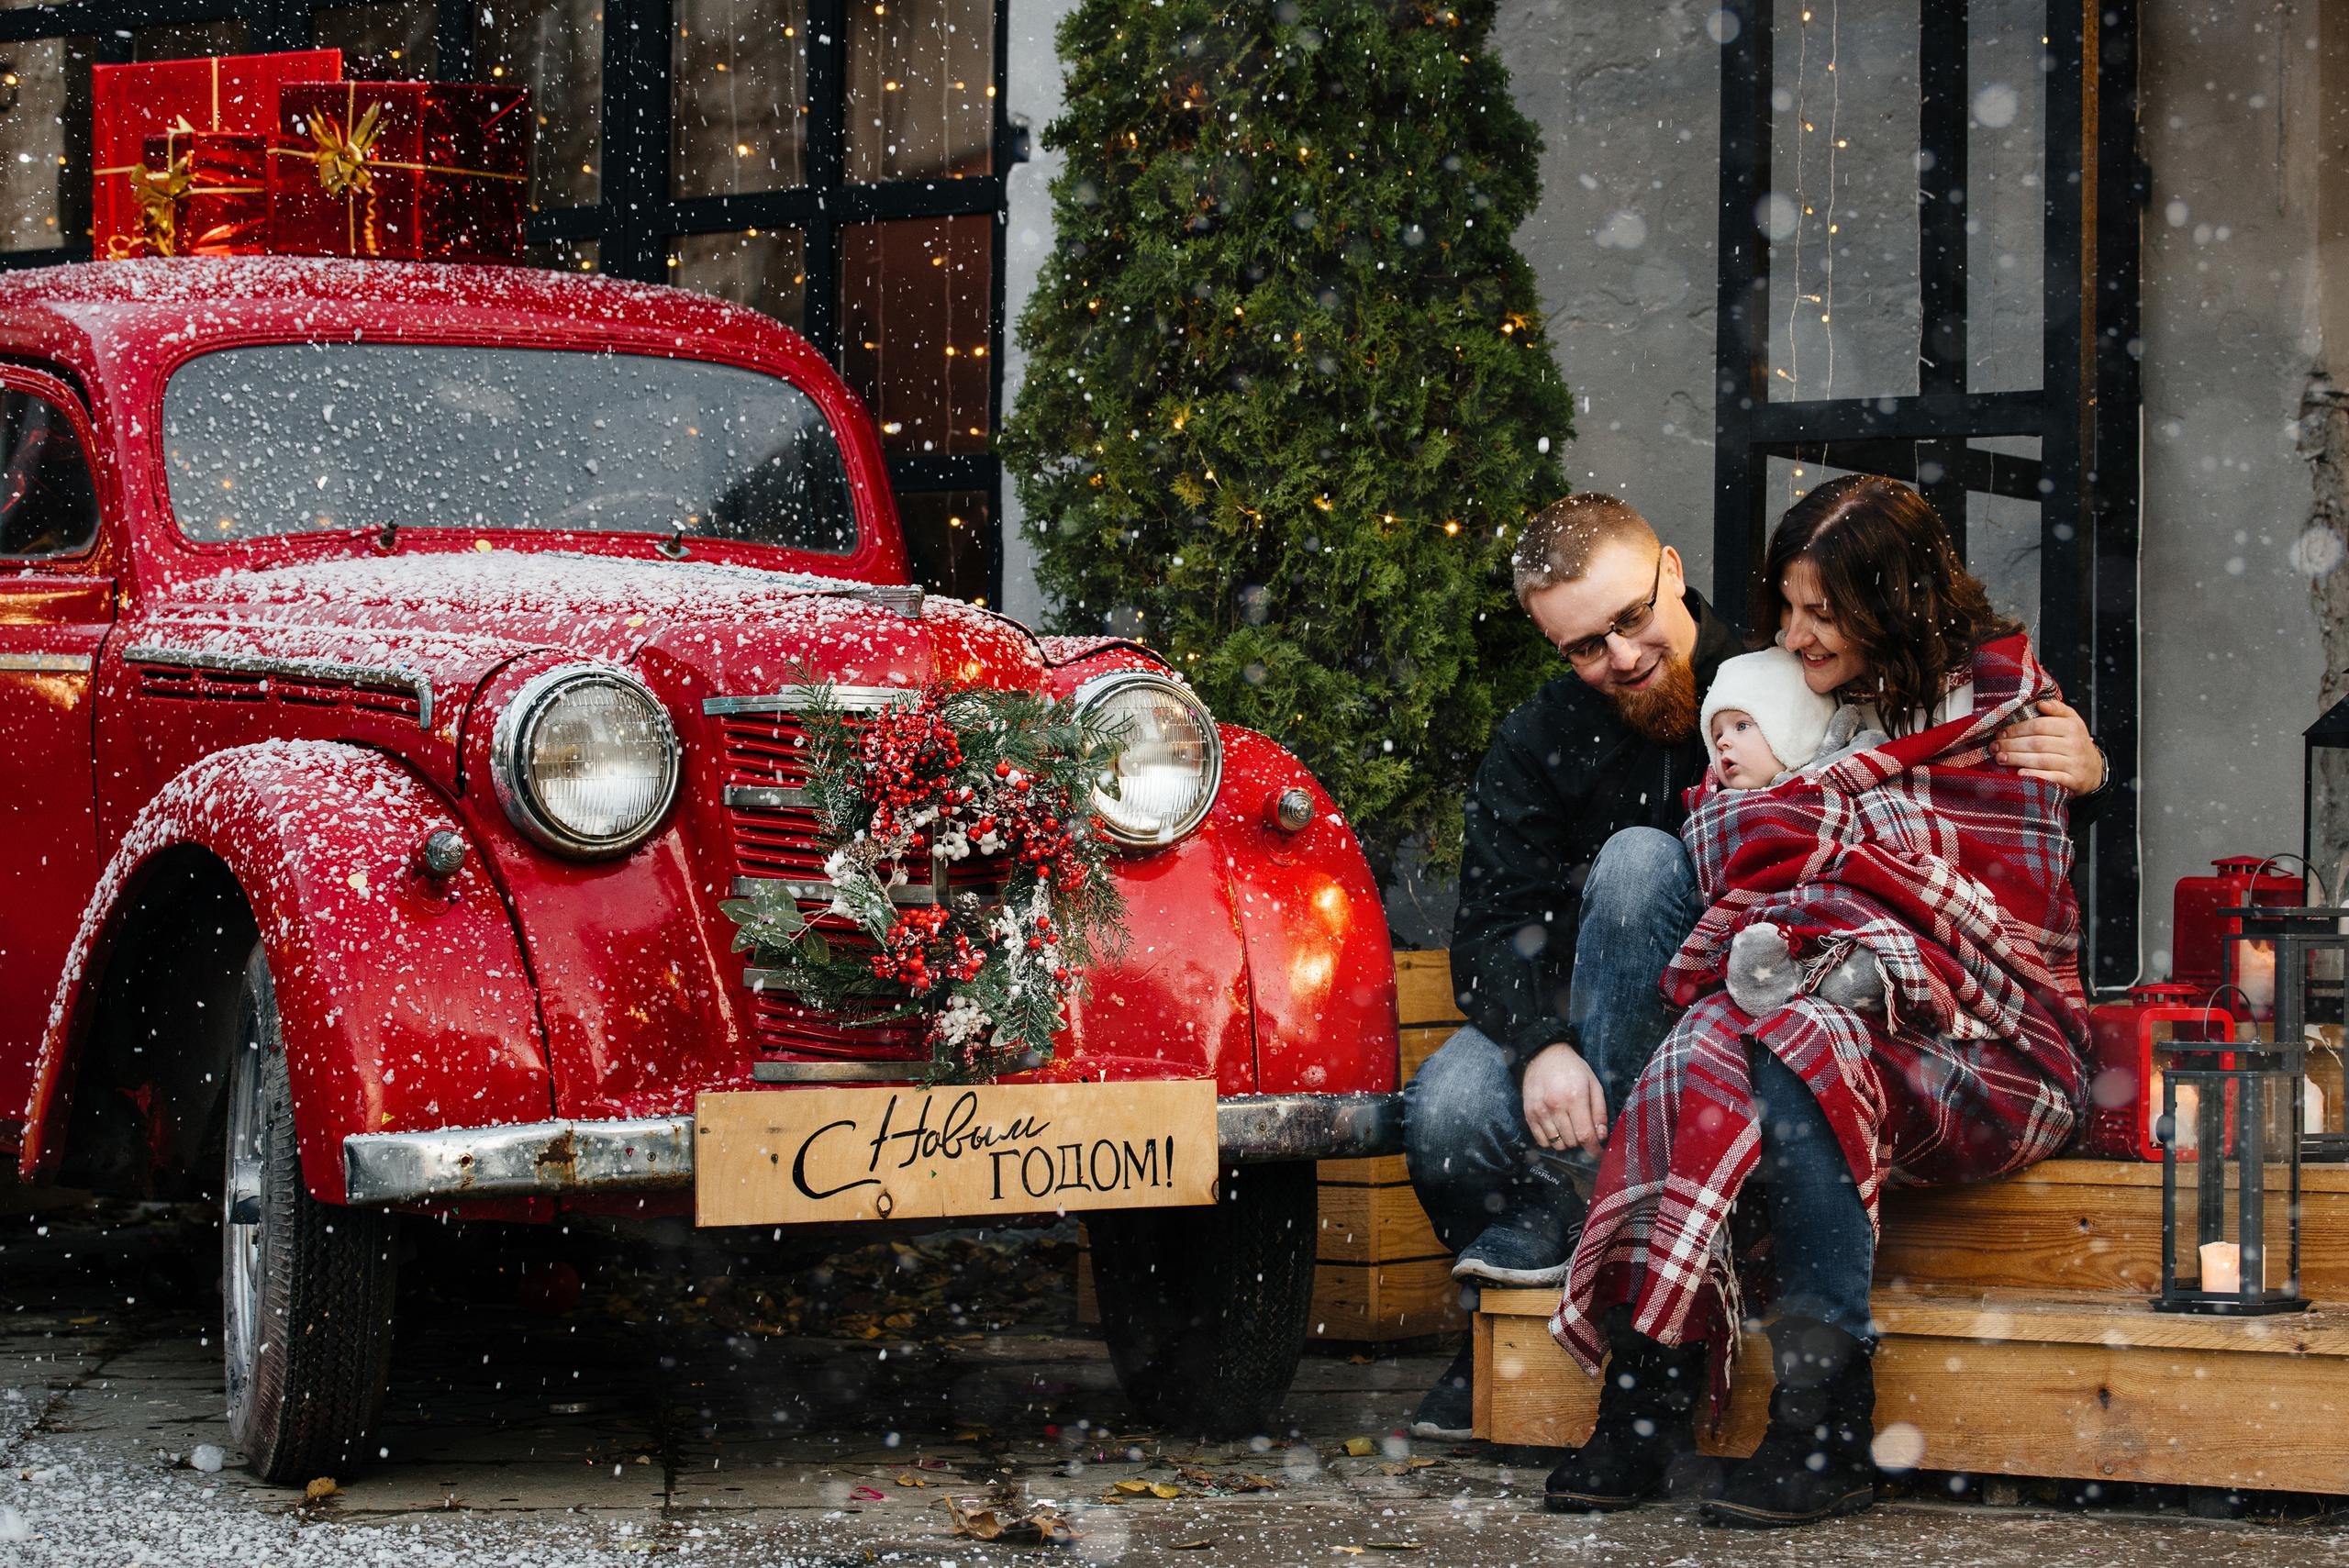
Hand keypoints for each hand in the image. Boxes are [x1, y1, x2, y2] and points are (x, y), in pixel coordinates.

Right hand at [1522, 1041, 1607, 1156]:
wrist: (1544, 1055)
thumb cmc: (1572, 1069)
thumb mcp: (1594, 1084)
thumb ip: (1599, 1111)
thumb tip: (1601, 1136)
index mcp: (1575, 1097)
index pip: (1585, 1135)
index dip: (1594, 1149)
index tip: (1598, 1153)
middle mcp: (1555, 1106)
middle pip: (1572, 1141)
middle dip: (1582, 1141)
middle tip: (1583, 1130)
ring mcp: (1540, 1111)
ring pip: (1557, 1144)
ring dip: (1567, 1141)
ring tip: (1570, 1127)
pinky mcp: (1529, 1114)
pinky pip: (1541, 1140)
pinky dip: (1552, 1140)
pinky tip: (1557, 1129)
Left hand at [1993, 698, 2105, 795]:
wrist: (2094, 769)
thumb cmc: (2074, 742)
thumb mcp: (2072, 721)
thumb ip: (2057, 709)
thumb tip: (2040, 703)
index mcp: (2071, 727)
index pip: (2039, 726)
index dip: (2017, 729)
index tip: (2000, 733)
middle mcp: (2074, 745)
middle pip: (2037, 743)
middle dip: (2011, 745)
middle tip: (1994, 747)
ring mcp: (2075, 764)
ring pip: (2041, 760)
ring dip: (2017, 759)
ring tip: (2000, 758)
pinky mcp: (2073, 780)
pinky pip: (2051, 778)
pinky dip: (2034, 775)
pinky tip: (2019, 773)